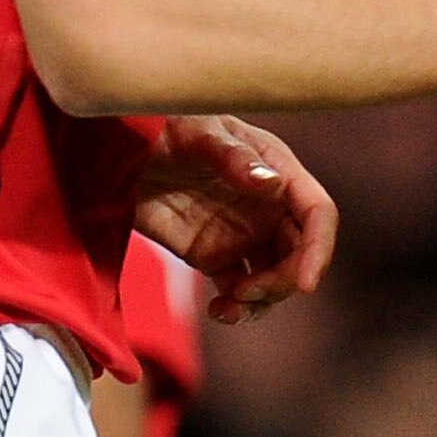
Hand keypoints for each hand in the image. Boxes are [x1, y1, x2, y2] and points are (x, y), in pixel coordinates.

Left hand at [134, 117, 336, 323]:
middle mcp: (269, 205)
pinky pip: (239, 290)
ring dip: (261, 300)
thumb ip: (233, 156)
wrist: (117, 150)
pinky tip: (218, 310)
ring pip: (275, 277)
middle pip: (301, 252)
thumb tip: (273, 184)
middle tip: (248, 292)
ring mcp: (244, 233)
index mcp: (277, 169)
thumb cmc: (163, 125)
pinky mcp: (216, 256)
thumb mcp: (196, 133)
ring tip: (228, 307)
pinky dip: (236, 308)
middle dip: (284, 280)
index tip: (304, 283)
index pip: (317, 213)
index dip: (319, 249)